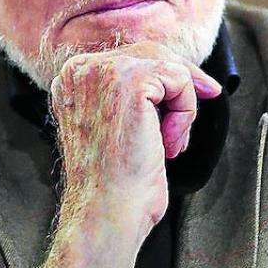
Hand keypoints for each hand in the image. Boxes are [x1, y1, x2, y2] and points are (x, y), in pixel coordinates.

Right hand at [35, 41, 220, 267]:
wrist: (106, 215)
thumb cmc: (115, 184)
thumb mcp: (116, 125)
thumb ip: (131, 93)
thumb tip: (179, 70)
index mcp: (70, 77)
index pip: (132, 56)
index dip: (168, 76)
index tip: (196, 94)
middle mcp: (80, 68)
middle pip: (153, 53)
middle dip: (182, 84)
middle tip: (196, 114)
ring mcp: (101, 71)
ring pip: (169, 66)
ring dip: (181, 107)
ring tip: (168, 145)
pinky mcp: (128, 82)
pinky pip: (178, 79)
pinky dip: (185, 113)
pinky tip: (167, 145)